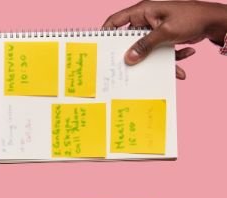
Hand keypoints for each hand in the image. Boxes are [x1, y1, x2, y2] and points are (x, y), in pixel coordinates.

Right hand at [103, 0, 226, 78]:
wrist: (215, 21)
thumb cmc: (191, 17)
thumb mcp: (166, 32)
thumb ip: (145, 45)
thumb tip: (128, 58)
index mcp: (143, 12)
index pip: (116, 20)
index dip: (106, 33)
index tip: (100, 48)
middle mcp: (147, 20)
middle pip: (131, 40)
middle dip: (134, 54)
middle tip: (128, 67)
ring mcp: (155, 30)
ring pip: (147, 49)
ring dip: (157, 60)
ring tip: (168, 68)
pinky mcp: (165, 38)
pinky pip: (161, 52)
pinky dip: (171, 59)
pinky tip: (184, 59)